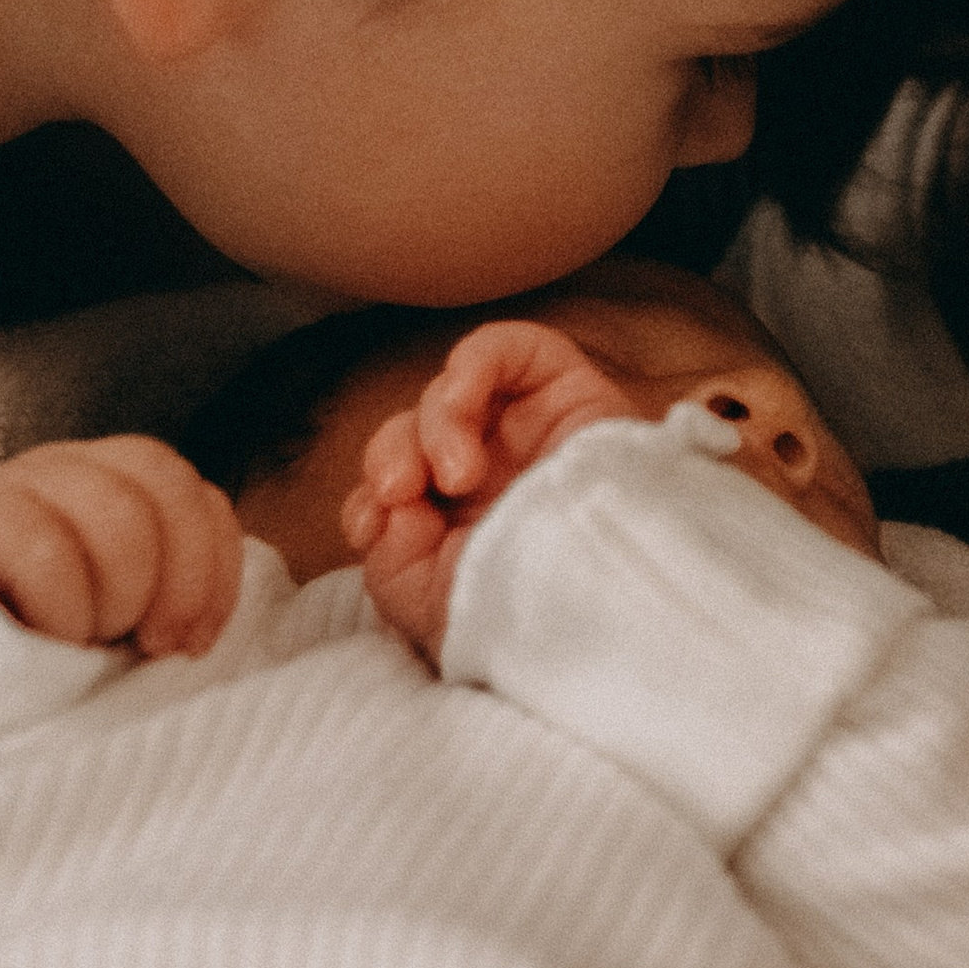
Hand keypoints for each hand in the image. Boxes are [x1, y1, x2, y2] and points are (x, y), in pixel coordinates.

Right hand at [0, 435, 244, 656]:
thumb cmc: (21, 676)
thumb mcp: (106, 636)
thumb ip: (158, 607)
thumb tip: (205, 630)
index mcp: (109, 487)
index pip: (195, 491)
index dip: (213, 567)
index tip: (195, 644)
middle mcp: (62, 472)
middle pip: (165, 483)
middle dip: (176, 581)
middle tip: (146, 647)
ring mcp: (8, 488)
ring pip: (118, 513)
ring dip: (117, 597)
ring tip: (84, 646)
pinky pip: (47, 549)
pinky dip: (65, 608)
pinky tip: (43, 643)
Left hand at [342, 319, 639, 661]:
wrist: (600, 605)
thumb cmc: (524, 618)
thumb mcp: (433, 608)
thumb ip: (389, 558)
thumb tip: (388, 507)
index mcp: (461, 532)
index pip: (393, 490)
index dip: (368, 498)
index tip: (373, 525)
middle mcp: (494, 479)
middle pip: (412, 432)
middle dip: (392, 454)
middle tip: (404, 492)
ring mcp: (529, 433)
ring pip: (450, 390)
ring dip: (434, 423)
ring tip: (457, 473)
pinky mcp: (566, 392)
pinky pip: (505, 349)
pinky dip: (470, 365)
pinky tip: (465, 401)